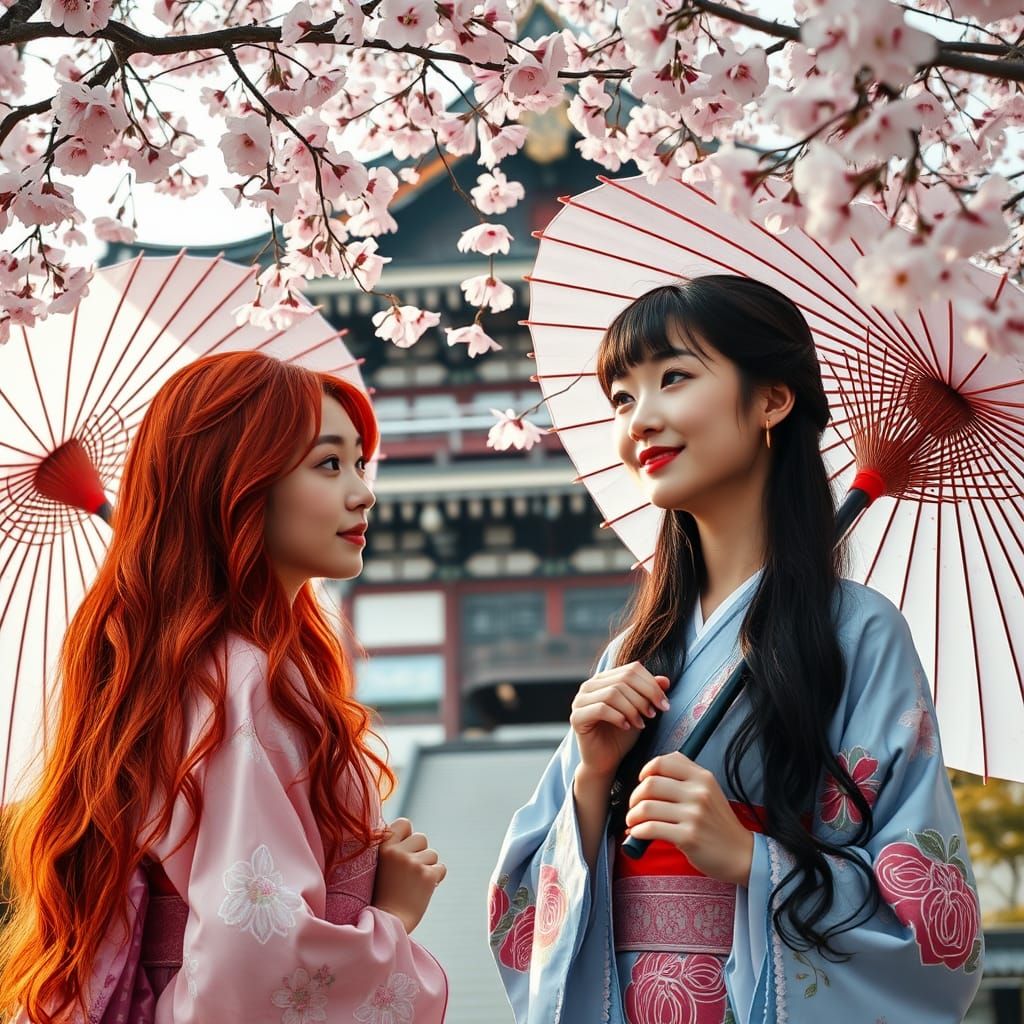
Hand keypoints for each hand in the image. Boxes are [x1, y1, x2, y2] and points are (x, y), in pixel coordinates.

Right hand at [372, 818, 445, 933]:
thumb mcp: (379, 866)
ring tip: (413, 884)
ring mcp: (413, 864)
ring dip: (427, 867)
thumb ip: (392, 848)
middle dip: (420, 852)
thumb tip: (410, 831)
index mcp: (383, 848)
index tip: (404, 850)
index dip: (407, 836)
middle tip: (409, 872)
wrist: (387, 923)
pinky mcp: (427, 876)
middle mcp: (398, 852)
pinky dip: (436, 879)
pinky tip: (423, 890)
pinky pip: (441, 869)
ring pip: (432, 854)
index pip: (404, 823)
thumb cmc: (382, 895)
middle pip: (422, 838)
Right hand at [569, 661, 670, 778]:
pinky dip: (619, 717)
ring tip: (641, 724)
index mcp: (604, 679)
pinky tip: (627, 727)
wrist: (605, 761)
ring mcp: (580, 700)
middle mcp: (590, 686)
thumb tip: (665, 680)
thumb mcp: (640, 712)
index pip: (632, 669)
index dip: (651, 685)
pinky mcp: (576, 717)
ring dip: (633, 708)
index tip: (665, 704)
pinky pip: (601, 709)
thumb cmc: (622, 735)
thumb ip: (649, 694)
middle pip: (624, 679)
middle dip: (644, 696)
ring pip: (613, 693)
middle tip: (654, 714)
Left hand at [625, 752, 753, 886]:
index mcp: (702, 777)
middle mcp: (698, 792)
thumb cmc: (718, 823)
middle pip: (650, 784)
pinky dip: (638, 831)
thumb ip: (685, 775)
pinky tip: (638, 834)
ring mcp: (694, 815)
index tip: (642, 781)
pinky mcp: (688, 837)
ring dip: (632, 816)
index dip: (645, 771)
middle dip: (634, 797)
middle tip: (634, 807)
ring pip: (646, 807)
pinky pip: (651, 829)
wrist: (740, 854)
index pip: (663, 762)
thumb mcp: (709, 790)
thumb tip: (652, 770)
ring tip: (633, 822)